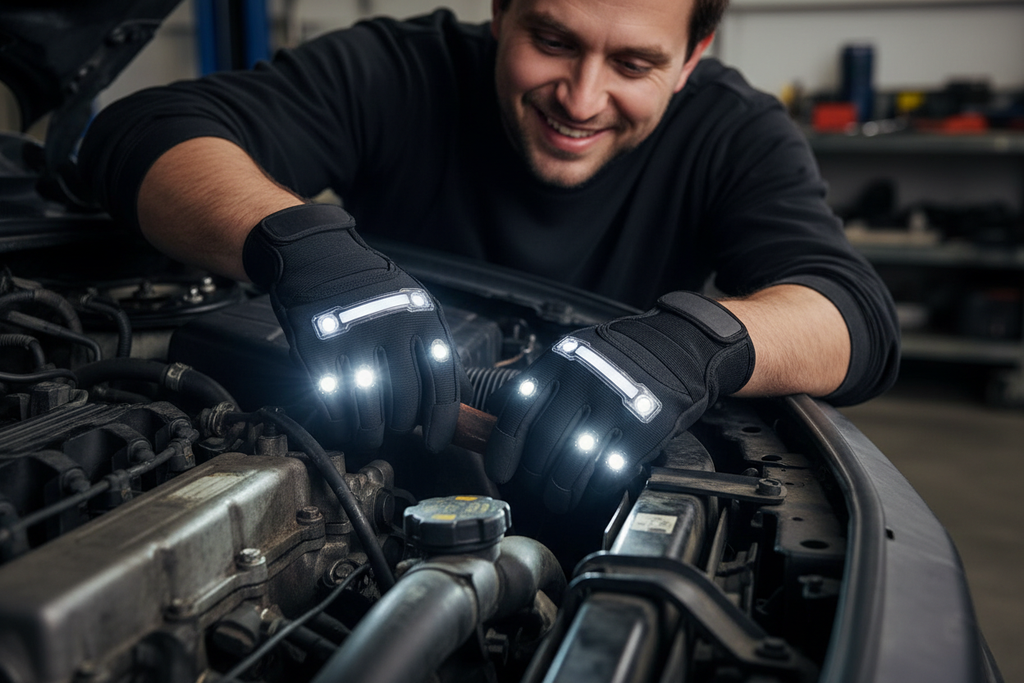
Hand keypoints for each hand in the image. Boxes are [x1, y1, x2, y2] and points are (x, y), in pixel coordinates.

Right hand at [243, 204, 460, 450]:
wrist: (320, 256)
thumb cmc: (374, 289)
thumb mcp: (419, 307)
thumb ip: (439, 350)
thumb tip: (461, 398)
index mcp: (424, 322)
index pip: (443, 387)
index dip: (441, 424)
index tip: (435, 443)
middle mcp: (393, 332)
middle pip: (405, 405)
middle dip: (401, 426)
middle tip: (395, 428)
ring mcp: (354, 341)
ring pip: (369, 413)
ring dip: (370, 432)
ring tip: (369, 433)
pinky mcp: (318, 350)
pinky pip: (334, 403)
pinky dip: (340, 420)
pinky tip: (343, 419)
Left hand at [484, 292, 754, 511]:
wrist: (677, 345)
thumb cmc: (620, 355)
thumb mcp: (574, 353)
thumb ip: (543, 383)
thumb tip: (498, 414)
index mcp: (561, 363)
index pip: (518, 414)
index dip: (503, 450)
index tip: (500, 470)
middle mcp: (584, 382)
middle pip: (543, 444)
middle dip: (533, 475)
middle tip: (534, 487)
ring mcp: (614, 405)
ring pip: (573, 462)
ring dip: (561, 490)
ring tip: (559, 499)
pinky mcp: (644, 427)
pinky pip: (610, 468)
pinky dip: (595, 486)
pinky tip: (591, 489)